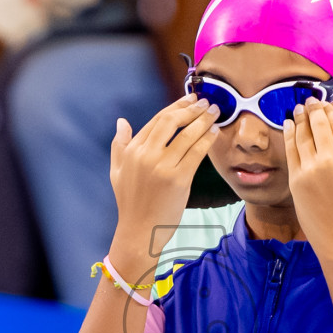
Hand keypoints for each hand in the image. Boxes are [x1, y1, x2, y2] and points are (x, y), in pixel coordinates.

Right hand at [107, 94, 219, 278]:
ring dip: (203, 121)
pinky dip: (207, 140)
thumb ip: (119, 145)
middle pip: (171, 122)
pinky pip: (196, 153)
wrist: (140, 232)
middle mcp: (146, 155)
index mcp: (132, 151)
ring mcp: (162, 167)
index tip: (190, 100)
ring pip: (187, 135)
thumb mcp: (117, 171)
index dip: (176, 107)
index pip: (157, 120)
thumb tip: (122, 122)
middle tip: (206, 103)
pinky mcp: (179, 179)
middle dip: (191, 109)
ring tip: (215, 113)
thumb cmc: (130, 203)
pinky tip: (214, 133)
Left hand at [283, 99, 332, 256]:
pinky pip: (291, 150)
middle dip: (313, 109)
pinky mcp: (296, 178)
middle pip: (318, 125)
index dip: (328, 110)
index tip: (323, 103)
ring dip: (300, 118)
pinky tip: (289, 124)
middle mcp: (330, 157)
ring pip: (303, 135)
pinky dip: (289, 134)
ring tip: (298, 108)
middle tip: (308, 100)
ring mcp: (311, 167)